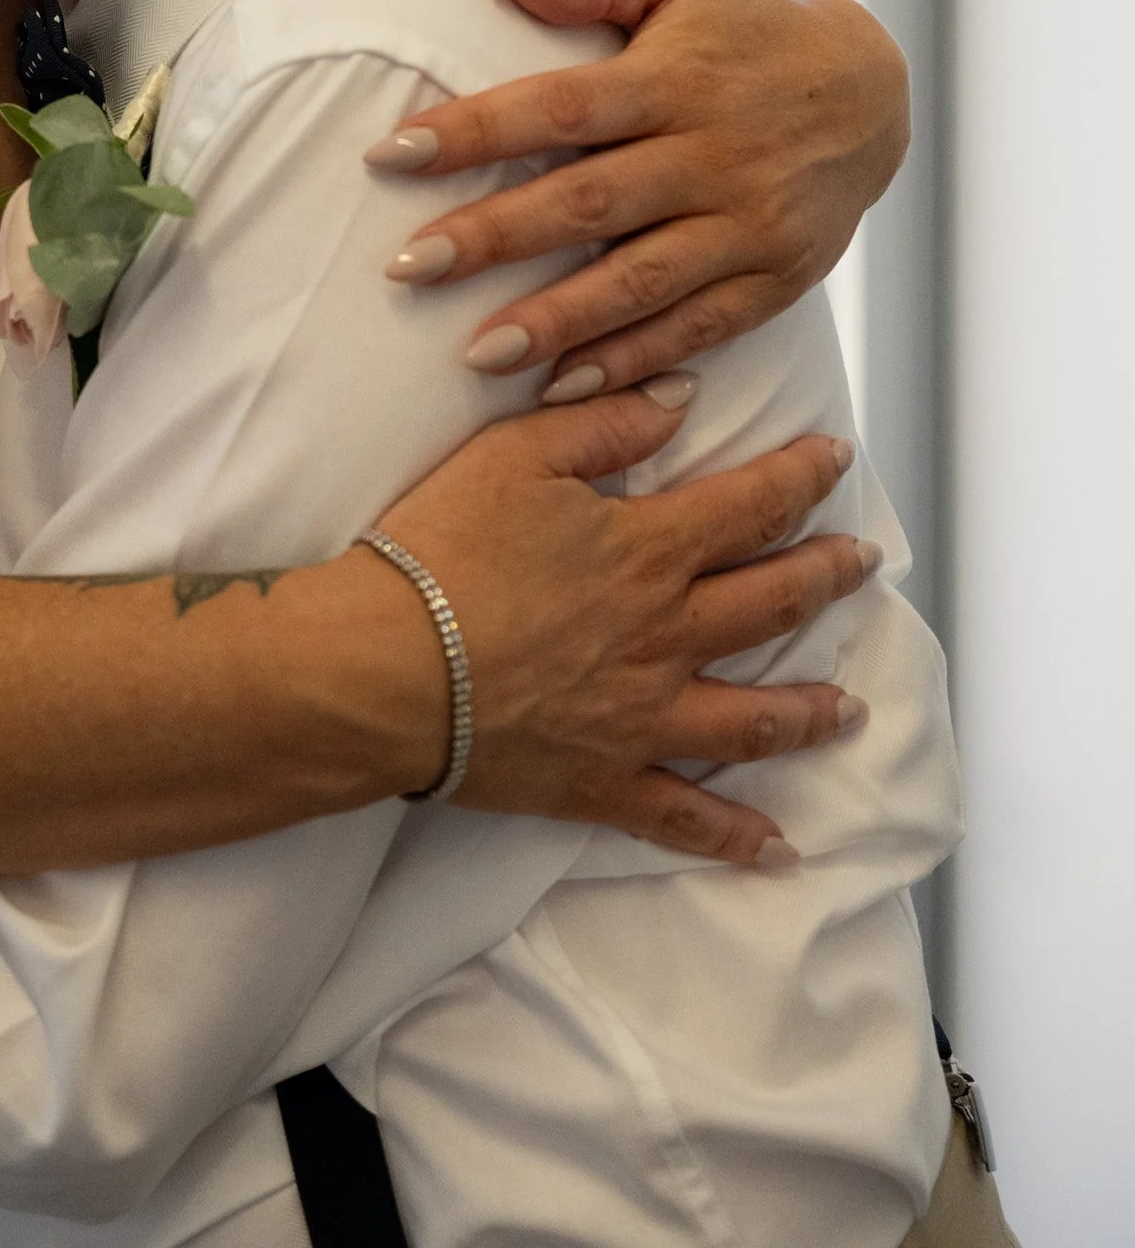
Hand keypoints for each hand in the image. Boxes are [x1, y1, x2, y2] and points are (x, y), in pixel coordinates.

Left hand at [368, 0, 908, 391]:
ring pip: (639, 281)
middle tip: (406, 267)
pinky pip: (696, 329)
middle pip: (588, 203)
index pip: (559, 108)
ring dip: (556, 322)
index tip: (391, 153)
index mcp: (674, 81)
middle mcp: (711, 156)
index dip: (475, 132)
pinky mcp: (773, 281)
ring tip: (474, 354)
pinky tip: (564, 386)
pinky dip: (631, 361)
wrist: (871, 97)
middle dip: (492, 237)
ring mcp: (746, 225)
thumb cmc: (748, 33)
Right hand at [374, 382, 876, 864]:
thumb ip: (603, 423)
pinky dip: (737, 837)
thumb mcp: (513, 455)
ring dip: (810, 710)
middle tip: (865, 563)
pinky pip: (684, 817)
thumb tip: (681, 399)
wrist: (382, 668)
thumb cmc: (438, 550)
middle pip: (770, 604)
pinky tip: (778, 848)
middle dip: (827, 576)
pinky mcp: (604, 782)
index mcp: (645, 551)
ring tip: (851, 707)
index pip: (750, 507)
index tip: (836, 461)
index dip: (800, 479)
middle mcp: (664, 637)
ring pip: (752, 718)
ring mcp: (642, 718)